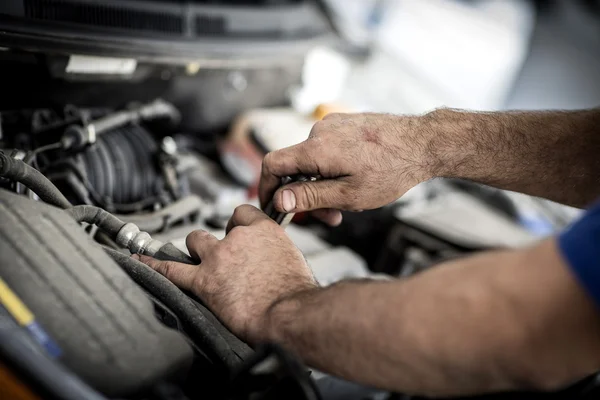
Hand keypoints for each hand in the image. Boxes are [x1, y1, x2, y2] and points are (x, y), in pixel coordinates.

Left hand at [136, 204, 317, 343]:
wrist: (288, 314)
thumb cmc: (295, 293)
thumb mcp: (293, 261)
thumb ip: (275, 253)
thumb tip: (268, 261)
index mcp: (263, 231)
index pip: (242, 214)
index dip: (238, 226)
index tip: (238, 236)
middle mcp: (238, 238)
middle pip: (218, 229)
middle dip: (218, 242)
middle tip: (225, 261)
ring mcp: (218, 258)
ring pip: (196, 242)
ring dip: (197, 252)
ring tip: (202, 267)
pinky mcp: (203, 281)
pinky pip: (171, 270)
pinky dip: (153, 266)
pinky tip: (142, 262)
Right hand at [259, 112, 429, 225]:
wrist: (423, 144)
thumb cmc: (391, 170)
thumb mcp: (349, 195)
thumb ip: (310, 197)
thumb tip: (280, 200)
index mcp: (316, 149)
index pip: (272, 164)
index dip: (266, 187)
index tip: (273, 206)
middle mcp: (319, 132)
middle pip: (295, 167)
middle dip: (306, 195)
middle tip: (328, 217)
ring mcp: (333, 125)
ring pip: (312, 161)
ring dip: (322, 184)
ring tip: (348, 202)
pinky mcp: (344, 124)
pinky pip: (326, 150)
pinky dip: (331, 169)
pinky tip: (354, 181)